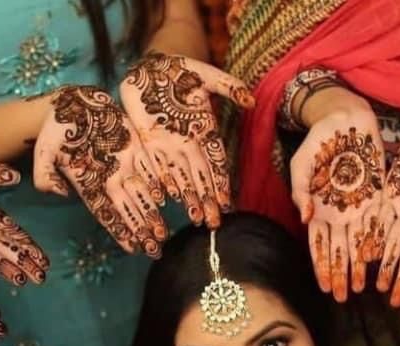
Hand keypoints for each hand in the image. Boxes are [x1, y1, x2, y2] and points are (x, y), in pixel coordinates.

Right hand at [33, 85, 166, 256]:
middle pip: (129, 209)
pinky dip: (160, 182)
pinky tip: (169, 198)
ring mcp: (124, 162)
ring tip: (163, 234)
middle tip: (155, 250)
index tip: (132, 249)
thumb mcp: (44, 151)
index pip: (107, 213)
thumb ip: (45, 174)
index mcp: (90, 184)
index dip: (120, 231)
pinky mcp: (135, 145)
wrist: (70, 101)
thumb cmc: (54, 129)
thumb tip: (58, 193)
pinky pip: (150, 167)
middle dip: (141, 229)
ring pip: (143, 193)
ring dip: (153, 214)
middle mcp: (110, 178)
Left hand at [120, 53, 253, 227]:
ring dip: (189, 200)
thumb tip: (250, 100)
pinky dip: (163, 183)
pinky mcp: (149, 145)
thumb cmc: (179, 71)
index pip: (216, 163)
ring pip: (181, 178)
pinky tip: (169, 200)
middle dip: (207, 201)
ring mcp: (169, 147)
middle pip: (200, 178)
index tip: (225, 202)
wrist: (150, 69)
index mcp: (205, 132)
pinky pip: (157, 167)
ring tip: (196, 220)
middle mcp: (189, 145)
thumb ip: (227, 86)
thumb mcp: (205, 76)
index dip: (220, 183)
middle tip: (213, 223)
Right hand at [290, 98, 385, 300]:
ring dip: (358, 267)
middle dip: (341, 275)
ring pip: (358, 243)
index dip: (322, 267)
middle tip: (344, 299)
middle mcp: (339, 213)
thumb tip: (305, 219)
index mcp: (319, 209)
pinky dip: (377, 243)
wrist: (344, 118)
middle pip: (339, 251)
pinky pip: (377, 224)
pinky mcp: (376, 196)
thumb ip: (300, 191)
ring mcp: (358, 206)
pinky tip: (378, 262)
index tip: (325, 288)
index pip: (319, 245)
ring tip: (362, 289)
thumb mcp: (301, 164)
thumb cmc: (318, 140)